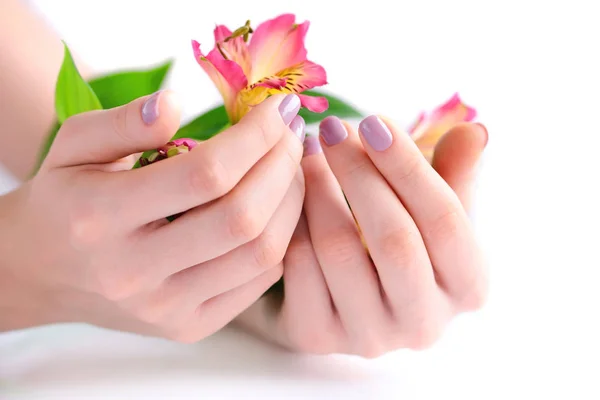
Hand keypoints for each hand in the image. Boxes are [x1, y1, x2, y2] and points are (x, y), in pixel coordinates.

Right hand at [0, 92, 305, 342]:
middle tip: (294, 134)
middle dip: (283, 166)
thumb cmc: (66, 198)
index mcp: (101, 217)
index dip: (254, 137)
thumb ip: (122, 121)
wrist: (45, 271)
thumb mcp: (74, 144)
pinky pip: (259, 281)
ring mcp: (166, 308)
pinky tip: (279, 206)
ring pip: (260, 254)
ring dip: (292, 202)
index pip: (204, 174)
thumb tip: (176, 102)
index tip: (277, 109)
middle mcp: (134, 273)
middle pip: (242, 218)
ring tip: (293, 166)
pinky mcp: (189, 327)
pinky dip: (283, 239)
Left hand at [236, 116, 487, 356]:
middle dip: (359, 173)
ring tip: (308, 152)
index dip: (409, 166)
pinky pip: (298, 267)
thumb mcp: (435, 211)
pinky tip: (289, 190)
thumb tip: (476, 132)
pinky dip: (292, 219)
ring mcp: (369, 337)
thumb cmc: (400, 241)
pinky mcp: (318, 335)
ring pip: (338, 251)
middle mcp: (424, 323)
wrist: (350, 294)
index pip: (445, 221)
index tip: (374, 121)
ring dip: (319, 189)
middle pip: (394, 239)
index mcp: (469, 287)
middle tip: (332, 128)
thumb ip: (456, 174)